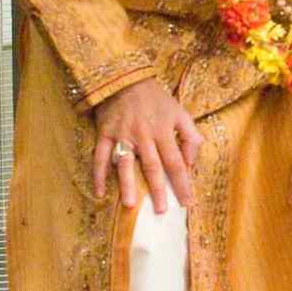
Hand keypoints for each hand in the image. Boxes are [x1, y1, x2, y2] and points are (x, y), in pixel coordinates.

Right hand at [90, 81, 200, 212]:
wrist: (126, 79)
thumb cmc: (156, 99)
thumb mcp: (180, 112)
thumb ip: (190, 135)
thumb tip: (191, 162)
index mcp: (163, 131)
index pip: (176, 163)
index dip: (182, 184)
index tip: (187, 203)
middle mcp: (143, 136)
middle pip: (152, 167)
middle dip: (158, 190)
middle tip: (162, 211)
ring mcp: (122, 135)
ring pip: (126, 164)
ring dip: (127, 184)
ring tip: (130, 205)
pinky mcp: (105, 134)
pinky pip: (101, 157)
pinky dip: (99, 174)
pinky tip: (99, 192)